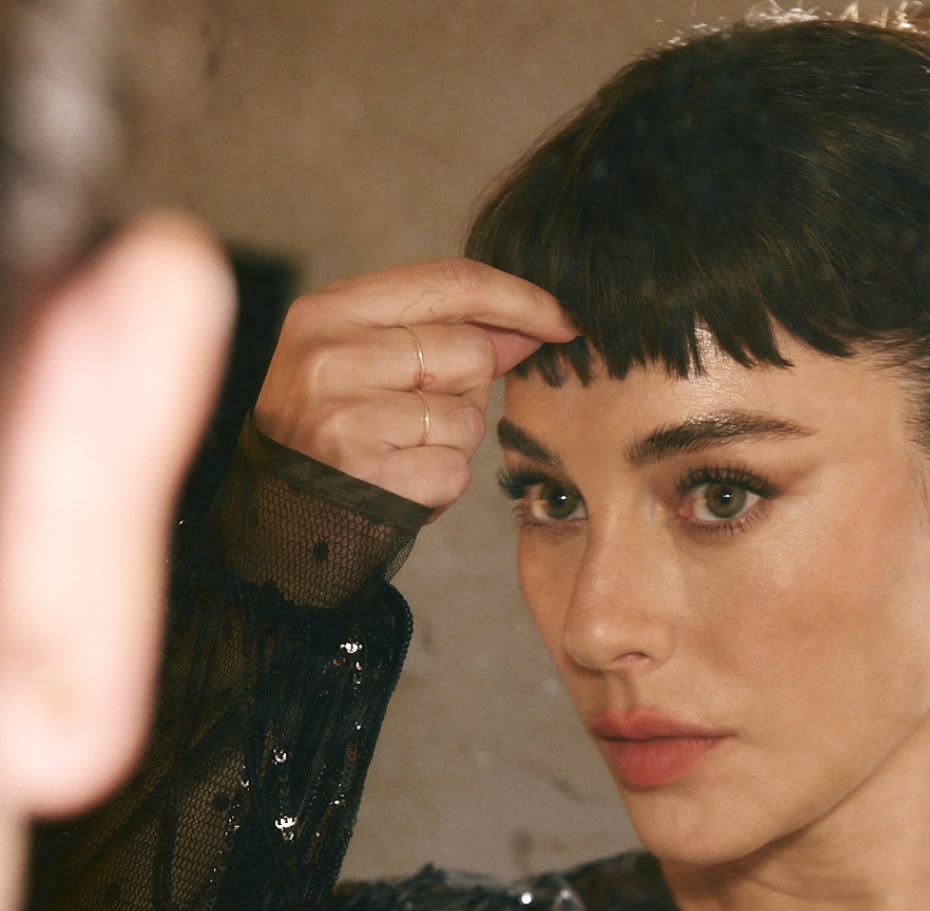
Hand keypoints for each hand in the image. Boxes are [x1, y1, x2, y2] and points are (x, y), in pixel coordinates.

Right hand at [253, 258, 575, 514]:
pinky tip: (401, 481)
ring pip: (469, 415)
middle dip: (467, 387)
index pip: (450, 283)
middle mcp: (332, 356)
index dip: (519, 298)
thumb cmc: (330, 431)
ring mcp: (349, 418)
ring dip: (454, 439)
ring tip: (401, 449)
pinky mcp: (373, 477)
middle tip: (416, 414)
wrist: (278, 519)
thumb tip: (532, 323)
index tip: (563, 319)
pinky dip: (442, 483)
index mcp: (328, 311)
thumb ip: (442, 333)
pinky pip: (457, 469)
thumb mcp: (365, 360)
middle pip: (469, 351)